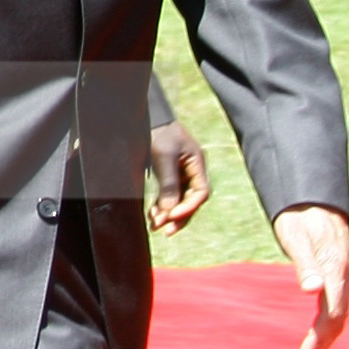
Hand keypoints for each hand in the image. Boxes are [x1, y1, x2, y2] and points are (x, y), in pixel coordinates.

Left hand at [147, 120, 211, 235]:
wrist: (147, 117)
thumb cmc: (158, 132)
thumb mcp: (164, 156)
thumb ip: (169, 183)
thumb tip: (170, 211)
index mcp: (197, 164)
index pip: (201, 193)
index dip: (189, 207)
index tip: (172, 216)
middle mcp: (191, 171)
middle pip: (191, 200)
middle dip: (178, 217)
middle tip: (165, 231)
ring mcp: (180, 173)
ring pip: (178, 200)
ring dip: (168, 214)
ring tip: (155, 227)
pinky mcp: (168, 175)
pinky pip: (168, 195)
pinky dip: (161, 206)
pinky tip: (152, 216)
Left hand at [273, 204, 348, 348]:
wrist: (313, 200)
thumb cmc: (300, 218)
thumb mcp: (296, 236)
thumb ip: (304, 263)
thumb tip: (310, 291)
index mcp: (336, 269)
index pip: (333, 313)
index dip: (320, 339)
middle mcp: (344, 276)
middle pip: (337, 320)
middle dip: (320, 348)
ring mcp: (344, 277)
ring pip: (338, 316)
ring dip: (322, 342)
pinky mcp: (339, 278)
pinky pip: (335, 308)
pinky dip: (325, 328)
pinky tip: (314, 342)